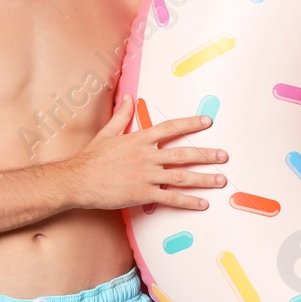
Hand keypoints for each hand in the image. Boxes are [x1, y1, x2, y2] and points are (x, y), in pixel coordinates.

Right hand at [67, 95, 227, 210]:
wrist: (76, 180)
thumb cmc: (90, 158)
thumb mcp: (107, 133)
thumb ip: (122, 116)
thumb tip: (129, 97)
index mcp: (139, 139)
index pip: (170, 128)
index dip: (190, 124)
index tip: (207, 121)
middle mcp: (146, 156)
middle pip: (183, 154)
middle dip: (206, 155)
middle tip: (224, 156)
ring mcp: (146, 175)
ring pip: (181, 177)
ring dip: (204, 179)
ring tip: (220, 181)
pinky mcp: (142, 194)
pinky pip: (170, 198)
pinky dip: (188, 202)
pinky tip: (202, 203)